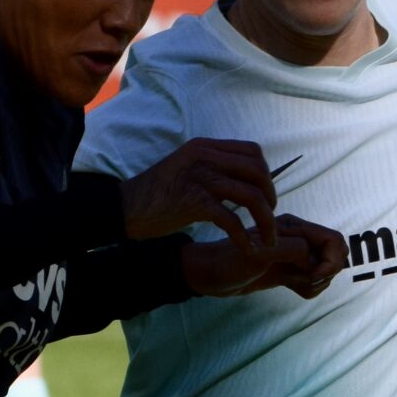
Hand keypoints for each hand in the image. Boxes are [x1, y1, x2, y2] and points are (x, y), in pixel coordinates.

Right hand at [120, 138, 277, 253]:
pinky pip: (230, 219)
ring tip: (267, 238)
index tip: (266, 193)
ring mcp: (199, 178)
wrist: (125, 207)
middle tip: (270, 216)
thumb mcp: (186, 169)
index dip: (266, 173)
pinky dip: (243, 236)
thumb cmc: (156, 195)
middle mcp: (205, 157)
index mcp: (205, 147)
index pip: (252, 152)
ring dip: (265, 220)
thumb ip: (212, 168)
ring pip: (250, 196)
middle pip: (257, 172)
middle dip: (270, 196)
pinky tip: (248, 249)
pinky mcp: (193, 202)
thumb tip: (241, 179)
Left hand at [180, 214, 346, 301]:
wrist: (209, 276)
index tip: (314, 275)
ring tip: (294, 284)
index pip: (333, 240)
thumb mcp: (261, 254)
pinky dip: (308, 288)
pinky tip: (291, 288)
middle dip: (327, 272)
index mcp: (293, 227)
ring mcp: (293, 256)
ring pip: (324, 270)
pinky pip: (311, 281)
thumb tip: (314, 259)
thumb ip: (293, 250)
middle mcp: (297, 238)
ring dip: (317, 282)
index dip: (331, 260)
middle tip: (306, 281)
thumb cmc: (228, 261)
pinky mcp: (287, 271)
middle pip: (334, 255)